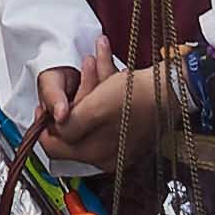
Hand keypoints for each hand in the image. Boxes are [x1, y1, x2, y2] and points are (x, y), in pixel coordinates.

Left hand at [36, 58, 164, 168]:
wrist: (171, 90)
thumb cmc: (134, 98)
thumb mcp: (94, 110)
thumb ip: (69, 125)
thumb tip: (54, 131)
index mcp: (95, 154)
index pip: (55, 148)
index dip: (45, 126)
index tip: (44, 106)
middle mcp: (105, 154)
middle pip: (74, 128)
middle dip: (74, 98)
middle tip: (75, 76)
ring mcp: (118, 142)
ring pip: (92, 113)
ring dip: (90, 85)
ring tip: (93, 60)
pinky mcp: (128, 127)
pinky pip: (108, 109)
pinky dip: (105, 86)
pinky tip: (106, 62)